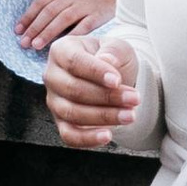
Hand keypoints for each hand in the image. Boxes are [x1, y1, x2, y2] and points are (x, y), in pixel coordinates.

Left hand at [16, 0, 119, 55]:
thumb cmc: (76, 3)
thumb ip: (46, 11)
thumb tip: (23, 31)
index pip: (40, 2)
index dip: (28, 17)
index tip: (18, 32)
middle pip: (50, 11)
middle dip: (35, 28)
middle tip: (24, 43)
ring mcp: (84, 5)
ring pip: (64, 18)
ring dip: (48, 32)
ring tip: (36, 45)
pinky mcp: (96, 16)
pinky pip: (83, 26)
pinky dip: (71, 35)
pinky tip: (62, 45)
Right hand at [45, 28, 136, 148]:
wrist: (112, 77)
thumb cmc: (111, 58)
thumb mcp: (117, 47)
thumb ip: (112, 51)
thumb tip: (106, 61)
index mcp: (61, 51)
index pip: (74, 62)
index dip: (96, 72)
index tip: (117, 81)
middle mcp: (52, 76)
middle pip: (73, 89)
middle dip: (106, 97)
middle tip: (134, 99)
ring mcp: (54, 101)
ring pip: (72, 113)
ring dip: (103, 117)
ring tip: (130, 115)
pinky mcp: (61, 122)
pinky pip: (69, 135)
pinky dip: (87, 138)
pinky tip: (107, 136)